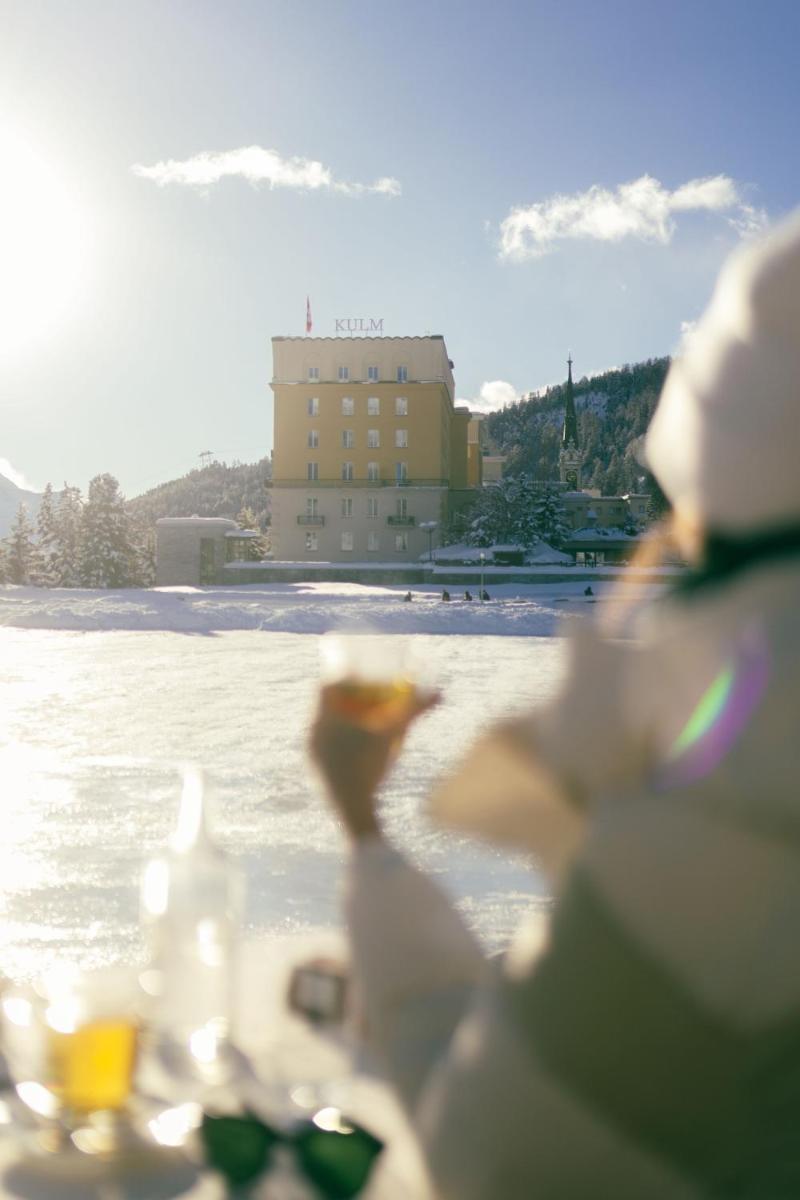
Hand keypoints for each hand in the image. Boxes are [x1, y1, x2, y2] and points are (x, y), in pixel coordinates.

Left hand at [310, 684, 439, 839]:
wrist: (352, 809)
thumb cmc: (370, 766)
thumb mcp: (393, 734)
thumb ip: (414, 710)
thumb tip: (440, 693)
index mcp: (324, 719)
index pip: (326, 686)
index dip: (344, 676)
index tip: (361, 674)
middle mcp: (312, 733)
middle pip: (327, 705)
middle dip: (348, 698)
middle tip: (369, 695)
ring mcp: (312, 754)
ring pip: (326, 727)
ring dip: (345, 720)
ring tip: (367, 720)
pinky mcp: (315, 771)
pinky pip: (326, 747)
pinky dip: (342, 742)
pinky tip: (359, 749)